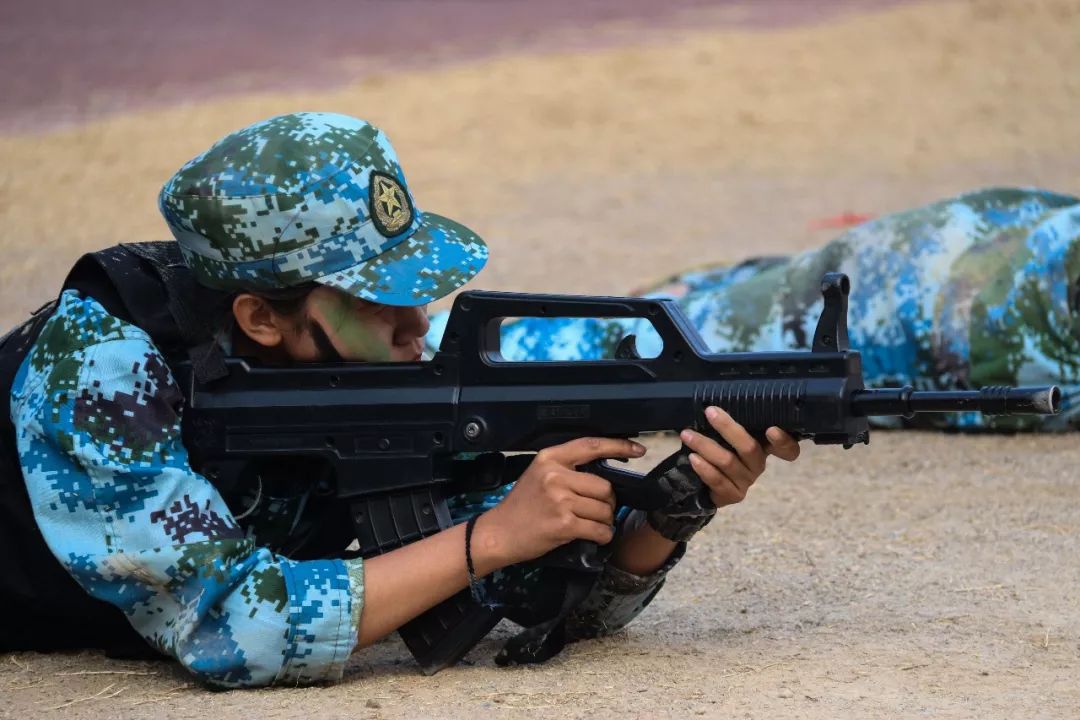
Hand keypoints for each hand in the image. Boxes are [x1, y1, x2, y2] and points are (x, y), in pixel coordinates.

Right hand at [476, 437, 644, 566]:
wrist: (499, 533)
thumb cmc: (521, 506)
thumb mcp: (538, 475)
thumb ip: (566, 469)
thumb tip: (603, 473)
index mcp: (550, 458)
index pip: (591, 446)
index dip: (618, 445)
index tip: (638, 449)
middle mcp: (555, 475)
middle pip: (604, 486)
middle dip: (607, 502)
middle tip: (596, 510)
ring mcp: (560, 500)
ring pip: (604, 509)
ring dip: (604, 521)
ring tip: (591, 524)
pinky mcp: (564, 524)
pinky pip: (599, 529)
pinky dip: (603, 535)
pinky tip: (595, 536)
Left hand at [679, 406, 799, 507]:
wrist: (707, 483)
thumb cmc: (721, 449)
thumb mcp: (729, 435)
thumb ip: (732, 423)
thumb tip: (714, 404)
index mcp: (764, 447)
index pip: (787, 447)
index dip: (784, 440)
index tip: (772, 429)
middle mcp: (759, 464)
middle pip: (749, 448)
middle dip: (728, 428)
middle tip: (710, 412)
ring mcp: (747, 481)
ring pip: (728, 462)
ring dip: (705, 445)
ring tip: (687, 435)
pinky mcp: (733, 495)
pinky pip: (718, 481)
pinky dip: (704, 468)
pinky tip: (693, 458)